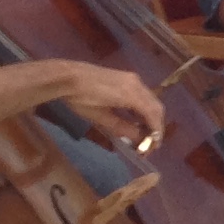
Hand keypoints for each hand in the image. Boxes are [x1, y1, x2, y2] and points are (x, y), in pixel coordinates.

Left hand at [49, 61, 166, 147]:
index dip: (156, 131)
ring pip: (151, 100)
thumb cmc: (81, 99)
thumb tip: (139, 139)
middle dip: (156, 125)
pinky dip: (144, 108)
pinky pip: (143, 94)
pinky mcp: (127, 78)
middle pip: (156, 106)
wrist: (67, 76)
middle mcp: (137, 83)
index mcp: (131, 94)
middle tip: (150, 143)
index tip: (154, 147)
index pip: (153, 114)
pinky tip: (136, 119)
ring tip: (144, 133)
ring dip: (151, 117)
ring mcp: (133, 79)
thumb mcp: (100, 117)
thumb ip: (122, 128)